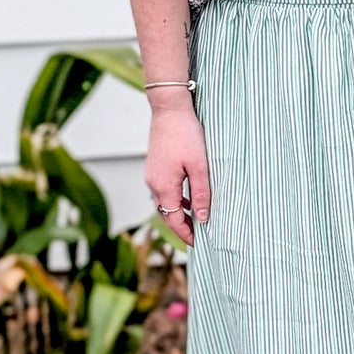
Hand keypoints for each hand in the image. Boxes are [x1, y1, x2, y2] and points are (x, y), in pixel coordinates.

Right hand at [145, 101, 209, 244]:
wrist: (169, 109)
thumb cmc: (186, 134)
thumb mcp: (200, 166)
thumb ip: (201, 194)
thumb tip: (202, 218)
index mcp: (163, 187)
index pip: (174, 220)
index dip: (186, 234)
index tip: (197, 244)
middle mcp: (153, 183)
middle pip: (166, 214)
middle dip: (181, 226)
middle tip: (197, 237)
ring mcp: (152, 174)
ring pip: (164, 202)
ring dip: (178, 213)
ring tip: (194, 221)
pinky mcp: (154, 166)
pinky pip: (164, 190)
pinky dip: (175, 199)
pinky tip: (188, 199)